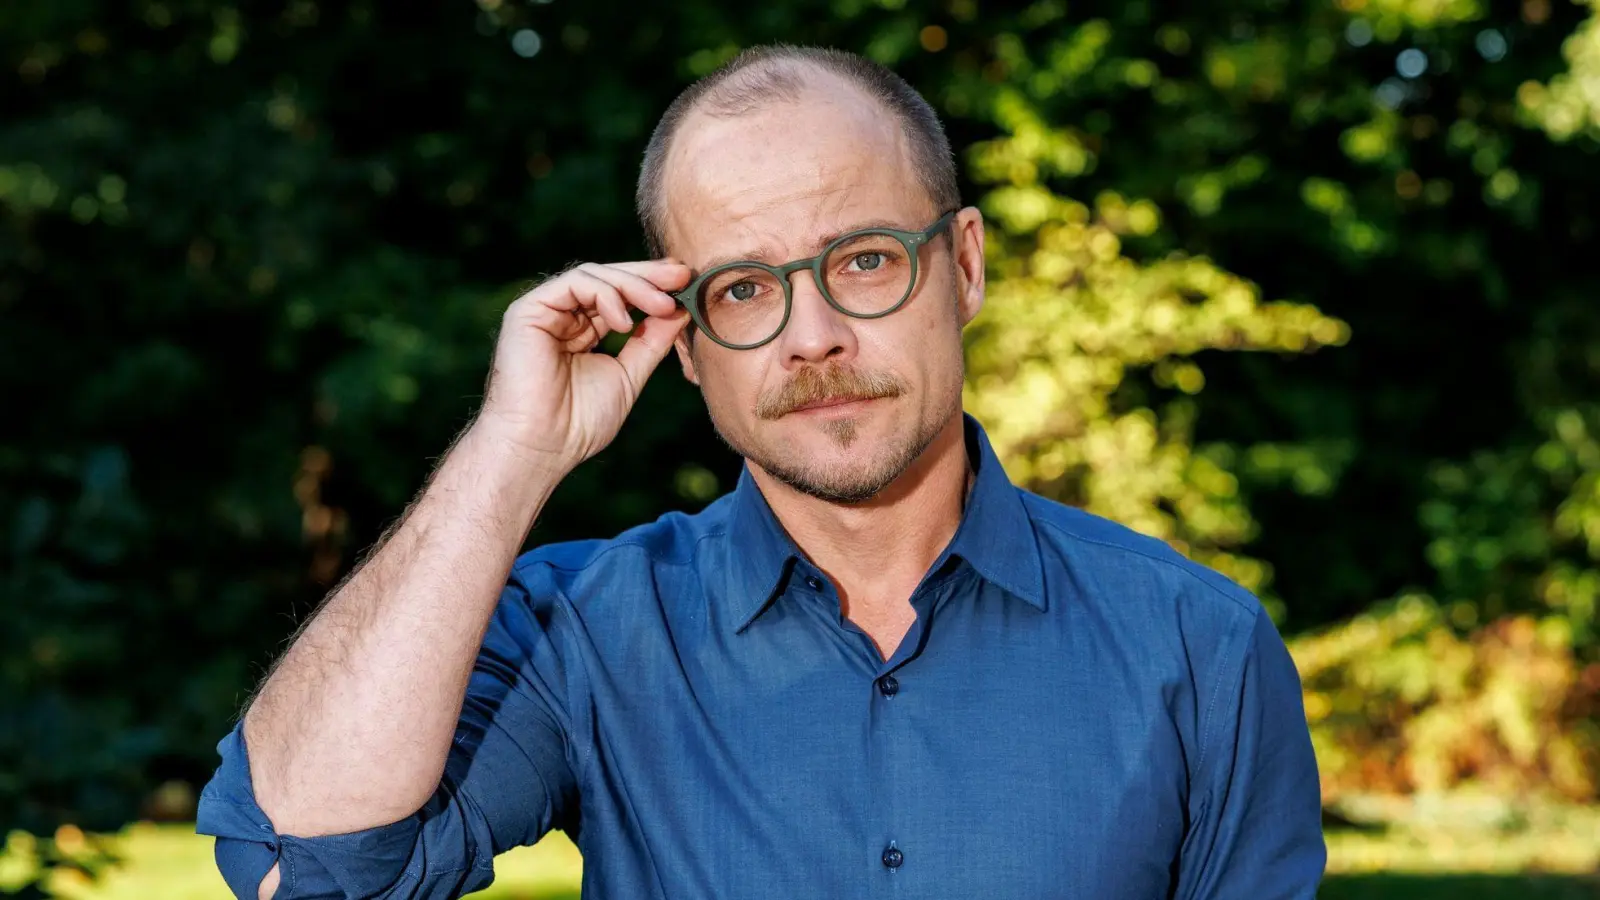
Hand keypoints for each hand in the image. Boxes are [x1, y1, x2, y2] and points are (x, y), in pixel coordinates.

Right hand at [474, 259, 691, 468]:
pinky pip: (574, 284)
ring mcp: (544, 311)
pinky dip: (605, 295)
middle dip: (648, 276)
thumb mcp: (628, 375)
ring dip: (634, 286)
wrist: (542, 446)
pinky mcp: (528, 310)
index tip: (686, 282)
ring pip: (594, 275)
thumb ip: (651, 342)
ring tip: (663, 305)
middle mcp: (562, 316)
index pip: (619, 296)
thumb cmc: (579, 422)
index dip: (652, 286)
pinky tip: (625, 323)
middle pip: (608, 279)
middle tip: (682, 275)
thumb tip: (681, 310)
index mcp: (582, 331)